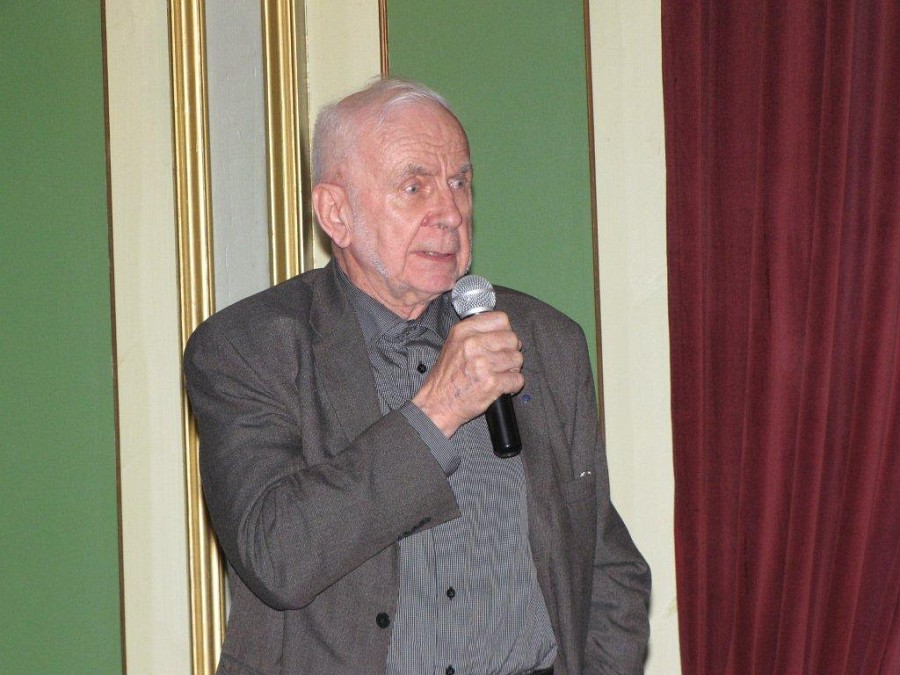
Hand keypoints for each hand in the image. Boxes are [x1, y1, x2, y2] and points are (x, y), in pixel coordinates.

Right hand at [413, 311, 523, 437]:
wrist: (437, 404)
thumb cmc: (446, 378)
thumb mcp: (453, 344)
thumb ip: (475, 333)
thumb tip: (504, 330)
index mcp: (463, 331)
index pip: (501, 319)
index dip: (505, 332)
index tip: (501, 341)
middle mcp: (473, 344)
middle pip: (512, 339)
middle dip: (510, 351)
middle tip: (501, 361)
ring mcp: (483, 364)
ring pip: (517, 359)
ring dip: (512, 369)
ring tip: (499, 374)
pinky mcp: (491, 383)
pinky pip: (517, 379)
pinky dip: (513, 385)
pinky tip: (502, 386)